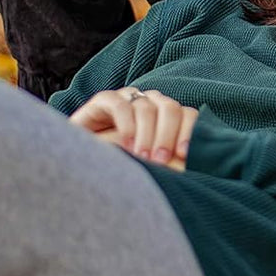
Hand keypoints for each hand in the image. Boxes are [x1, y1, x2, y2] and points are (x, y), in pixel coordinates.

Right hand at [67, 87, 198, 170]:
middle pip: (170, 108)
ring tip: (142, 158)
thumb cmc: (122, 169)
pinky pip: (120, 104)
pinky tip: (126, 145)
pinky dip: (126, 124)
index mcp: (167, 116)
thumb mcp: (152, 167)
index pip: (188, 114)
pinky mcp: (104, 100)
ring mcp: (128, 99)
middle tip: (161, 161)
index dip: (190, 132)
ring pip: (146, 106)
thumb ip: (171, 165)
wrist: (80, 161)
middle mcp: (150, 103)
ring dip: (147, 133)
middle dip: (167, 135)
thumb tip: (194, 176)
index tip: (185, 156)